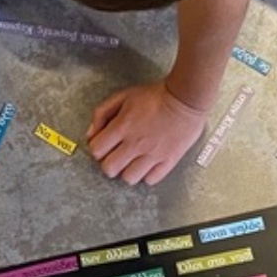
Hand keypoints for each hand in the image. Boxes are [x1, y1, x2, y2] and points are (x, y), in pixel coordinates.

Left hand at [86, 81, 209, 184]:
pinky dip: (147, 175)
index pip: (96, 150)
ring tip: (132, 162)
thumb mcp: (123, 96)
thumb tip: (91, 133)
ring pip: (129, 178)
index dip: (97, 149)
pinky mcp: (168, 160)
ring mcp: (152, 154)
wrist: (185, 98)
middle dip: (109, 163)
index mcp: (123, 127)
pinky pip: (151, 180)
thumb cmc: (156, 96)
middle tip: (115, 156)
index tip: (103, 147)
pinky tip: (147, 165)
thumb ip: (102, 113)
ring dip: (127, 171)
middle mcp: (136, 143)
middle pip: (109, 169)